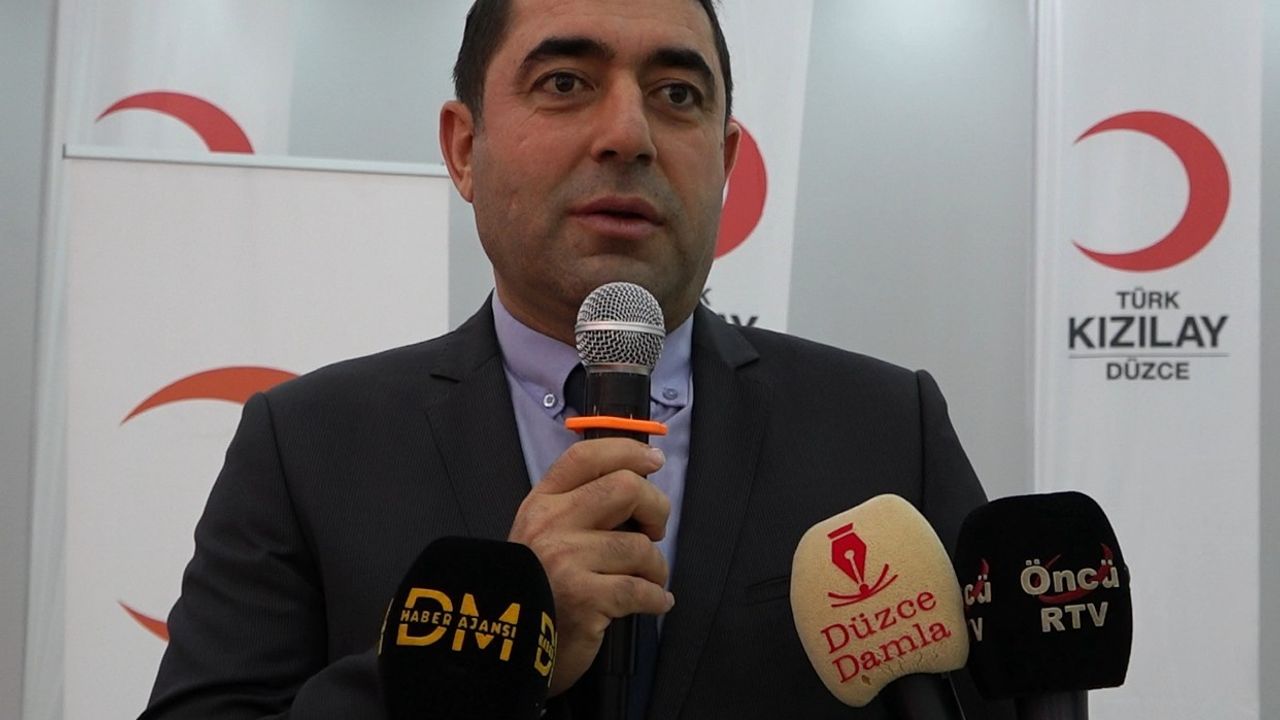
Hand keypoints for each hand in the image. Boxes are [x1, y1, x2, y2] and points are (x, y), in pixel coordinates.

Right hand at [508, 438, 673, 695]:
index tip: (654, 461)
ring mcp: (567, 560)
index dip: (627, 451)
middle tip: (655, 530)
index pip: (585, 457)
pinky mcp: (584, 598)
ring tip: (651, 578)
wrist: (504, 645)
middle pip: (625, 488)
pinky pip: (641, 589)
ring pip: (639, 545)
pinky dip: (658, 597)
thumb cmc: (536, 587)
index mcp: (542, 502)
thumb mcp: (544, 536)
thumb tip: (637, 488)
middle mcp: (552, 523)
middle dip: (657, 507)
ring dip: (657, 566)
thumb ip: (579, 509)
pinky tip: (658, 601)